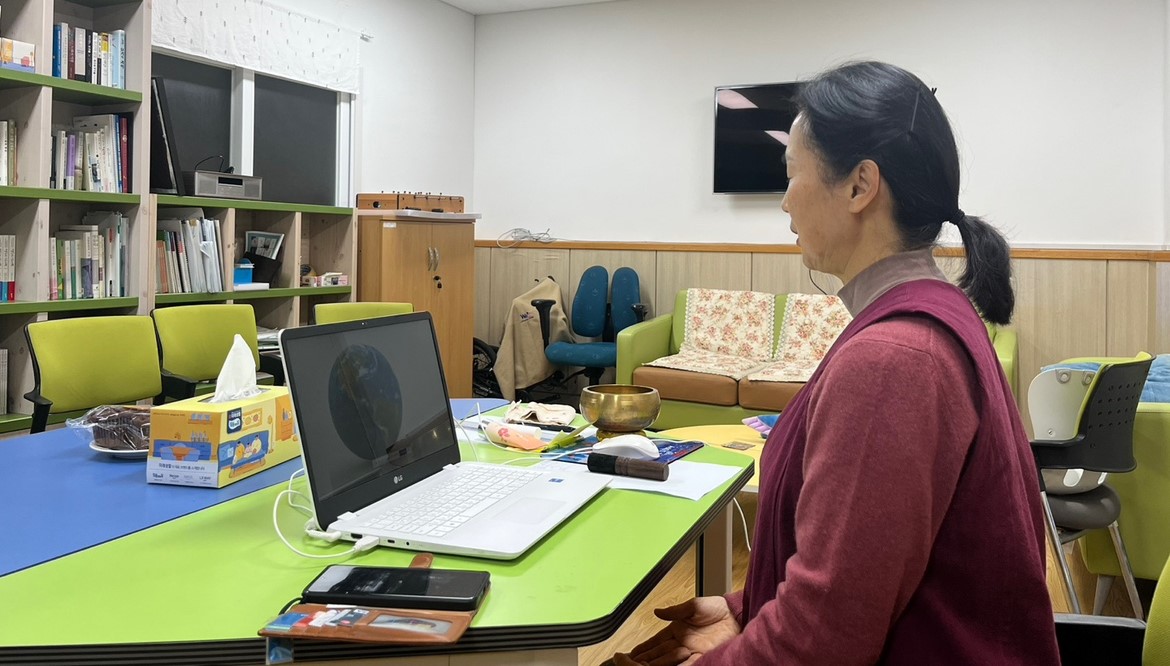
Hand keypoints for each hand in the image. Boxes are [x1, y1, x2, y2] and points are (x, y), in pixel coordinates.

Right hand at [611, 596, 740, 665]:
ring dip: (657, 664)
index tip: (632, 653)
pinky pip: (687, 665)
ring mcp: (692, 652)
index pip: (656, 641)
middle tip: (632, 663)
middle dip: (646, 659)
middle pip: (660, 654)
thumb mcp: (693, 605)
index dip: (645, 647)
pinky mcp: (704, 658)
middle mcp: (683, 642)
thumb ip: (674, 610)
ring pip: (670, 661)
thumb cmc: (719, 608)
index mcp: (678, 629)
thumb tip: (656, 611)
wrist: (738, 615)